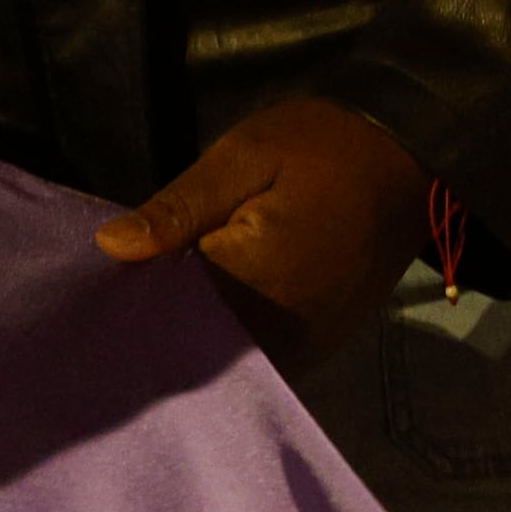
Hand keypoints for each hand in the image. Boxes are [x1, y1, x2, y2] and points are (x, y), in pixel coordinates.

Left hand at [94, 95, 431, 344]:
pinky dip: (233, 347)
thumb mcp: (244, 156)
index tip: (96, 301)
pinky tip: (210, 320)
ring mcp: (308, 344)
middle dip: (160, 335)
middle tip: (116, 312)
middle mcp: (282, 331)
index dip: (129, 312)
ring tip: (160, 316)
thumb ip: (179, 207)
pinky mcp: (325, 342)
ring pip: (231, 365)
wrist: (414, 155)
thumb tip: (110, 248)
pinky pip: (264, 361)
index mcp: (253, 284)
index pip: (168, 320)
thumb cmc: (323, 146)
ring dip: (198, 346)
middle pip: (198, 354)